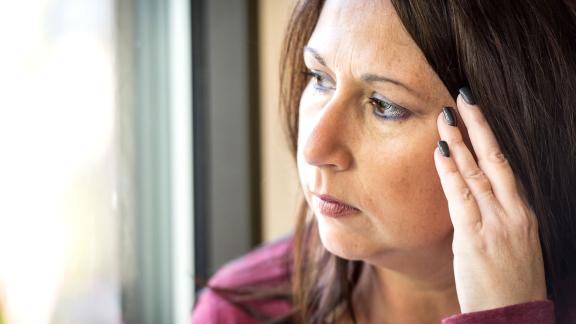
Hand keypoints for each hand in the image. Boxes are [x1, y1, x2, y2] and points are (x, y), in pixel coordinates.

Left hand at [434, 89, 546, 312]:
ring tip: (446, 116)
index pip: (503, 166)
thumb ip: (492, 219)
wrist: (514, 317)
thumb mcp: (510, 245)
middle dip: (479, 125)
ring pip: (477, 172)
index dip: (489, 138)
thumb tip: (469, 197)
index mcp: (522, 213)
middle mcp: (513, 212)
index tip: (476, 115)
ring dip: (460, 141)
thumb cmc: (509, 284)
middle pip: (495, 158)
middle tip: (464, 96)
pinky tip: (442, 151)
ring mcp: (497, 223)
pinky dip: (450, 172)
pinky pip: (461, 197)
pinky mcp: (476, 237)